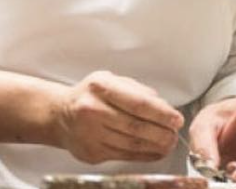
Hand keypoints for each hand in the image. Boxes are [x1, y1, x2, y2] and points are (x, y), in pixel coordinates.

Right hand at [54, 70, 183, 163]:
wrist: (59, 115)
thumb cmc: (90, 95)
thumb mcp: (110, 80)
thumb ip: (136, 90)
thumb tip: (162, 105)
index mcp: (100, 86)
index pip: (137, 103)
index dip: (161, 113)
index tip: (176, 118)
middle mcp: (93, 109)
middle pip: (136, 126)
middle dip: (161, 132)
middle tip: (174, 133)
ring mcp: (90, 133)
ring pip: (131, 144)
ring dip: (155, 146)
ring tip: (168, 143)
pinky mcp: (91, 153)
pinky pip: (124, 156)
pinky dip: (143, 155)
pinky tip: (154, 152)